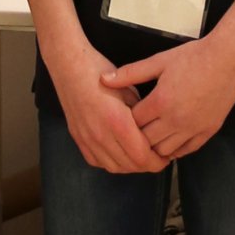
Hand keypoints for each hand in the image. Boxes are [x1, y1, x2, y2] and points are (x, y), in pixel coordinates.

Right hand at [51, 44, 163, 174]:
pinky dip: (110, 162)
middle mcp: (101, 135)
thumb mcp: (129, 89)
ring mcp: (87, 139)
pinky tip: (118, 154)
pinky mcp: (78, 138)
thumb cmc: (99, 72)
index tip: (165, 157)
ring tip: (139, 157)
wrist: (68, 66)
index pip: (142, 157)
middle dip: (147, 165)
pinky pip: (97, 161)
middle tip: (157, 158)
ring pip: (113, 167)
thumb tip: (153, 130)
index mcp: (117, 121)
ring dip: (129, 166)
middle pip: (129, 166)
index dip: (157, 162)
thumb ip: (141, 114)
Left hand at [102, 32, 234, 162]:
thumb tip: (103, 79)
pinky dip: (174, 150)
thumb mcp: (159, 61)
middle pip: (146, 141)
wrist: (228, 58)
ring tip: (148, 138)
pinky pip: (186, 151)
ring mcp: (193, 128)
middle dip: (136, 137)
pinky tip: (168, 142)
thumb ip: (130, 73)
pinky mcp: (208, 132)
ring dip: (154, 146)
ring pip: (165, 151)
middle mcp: (176, 120)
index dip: (124, 122)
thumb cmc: (193, 57)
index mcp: (160, 102)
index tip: (121, 118)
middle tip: (131, 131)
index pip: (132, 124)